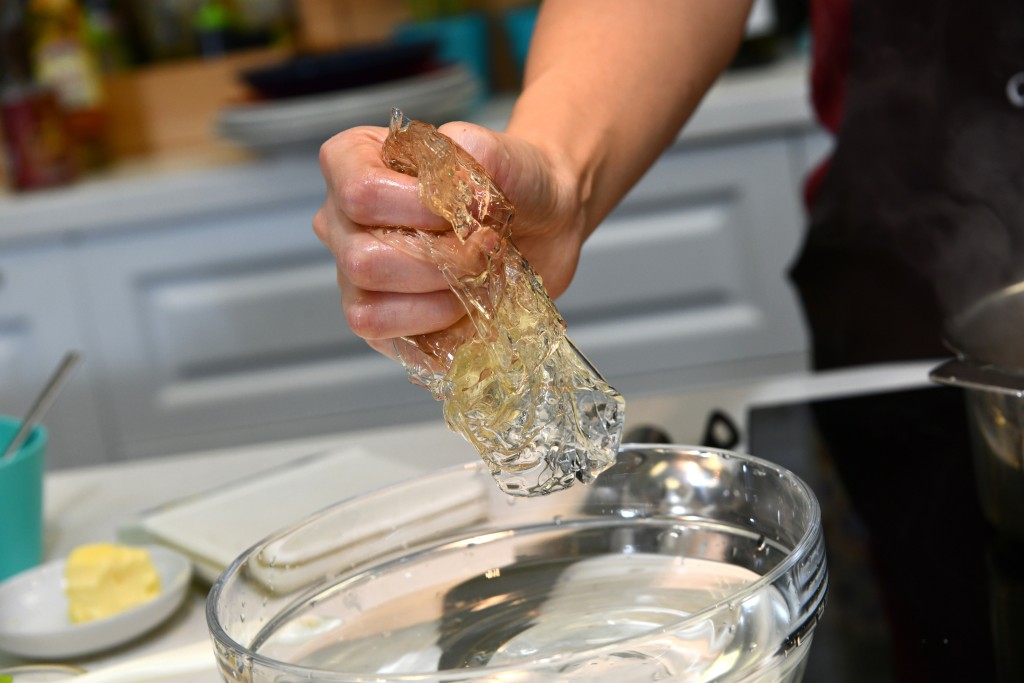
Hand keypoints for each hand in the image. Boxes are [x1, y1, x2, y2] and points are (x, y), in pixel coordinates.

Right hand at [314, 120, 585, 358]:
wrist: (542, 221)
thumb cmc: (511, 181)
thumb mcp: (504, 154)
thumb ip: (479, 154)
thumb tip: (461, 193)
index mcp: (353, 162)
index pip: (359, 193)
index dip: (418, 209)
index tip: (466, 206)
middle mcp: (341, 219)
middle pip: (362, 259)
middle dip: (438, 261)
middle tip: (484, 247)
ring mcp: (352, 275)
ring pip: (368, 308)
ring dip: (438, 296)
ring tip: (477, 275)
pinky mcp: (378, 321)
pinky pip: (385, 339)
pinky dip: (435, 327)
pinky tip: (466, 305)